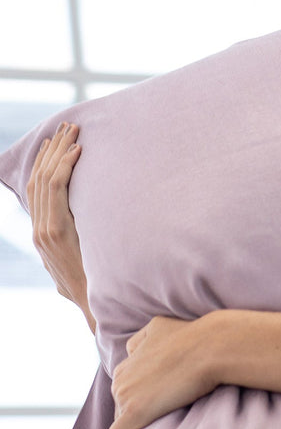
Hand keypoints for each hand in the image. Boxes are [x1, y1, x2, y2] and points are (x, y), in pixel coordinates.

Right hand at [27, 122, 94, 333]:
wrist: (92, 302)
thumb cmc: (94, 280)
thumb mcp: (81, 256)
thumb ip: (79, 239)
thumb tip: (89, 226)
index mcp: (42, 233)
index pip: (37, 189)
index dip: (44, 162)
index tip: (55, 142)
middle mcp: (39, 229)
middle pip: (39, 179)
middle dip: (53, 149)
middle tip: (68, 127)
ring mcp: (43, 230)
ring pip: (45, 180)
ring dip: (60, 152)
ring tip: (74, 131)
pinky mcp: (54, 231)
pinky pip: (56, 191)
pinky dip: (65, 167)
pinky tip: (77, 152)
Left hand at [107, 315, 216, 428]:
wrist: (209, 347)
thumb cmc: (191, 336)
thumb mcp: (159, 326)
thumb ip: (142, 339)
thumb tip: (132, 350)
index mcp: (128, 359)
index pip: (126, 383)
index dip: (141, 392)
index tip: (157, 398)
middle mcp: (121, 376)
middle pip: (121, 401)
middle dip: (137, 407)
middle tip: (163, 414)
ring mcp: (126, 394)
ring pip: (120, 418)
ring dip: (134, 424)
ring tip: (157, 428)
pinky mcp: (134, 412)